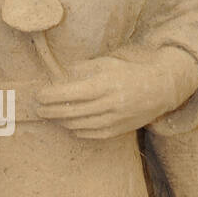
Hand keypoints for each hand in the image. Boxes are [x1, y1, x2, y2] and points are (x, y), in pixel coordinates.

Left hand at [36, 49, 197, 139]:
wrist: (160, 88)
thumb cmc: (128, 72)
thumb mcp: (107, 62)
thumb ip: (82, 68)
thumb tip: (58, 76)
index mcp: (104, 84)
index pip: (69, 94)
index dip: (50, 96)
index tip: (38, 95)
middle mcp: (108, 104)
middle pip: (70, 112)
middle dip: (49, 111)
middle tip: (38, 108)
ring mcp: (113, 120)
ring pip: (77, 125)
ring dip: (60, 121)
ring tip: (51, 115)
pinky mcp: (116, 131)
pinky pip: (89, 134)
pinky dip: (75, 129)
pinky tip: (68, 123)